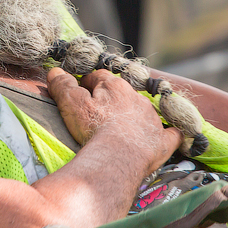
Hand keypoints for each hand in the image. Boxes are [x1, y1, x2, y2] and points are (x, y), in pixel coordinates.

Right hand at [46, 67, 181, 160]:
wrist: (118, 157)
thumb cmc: (93, 128)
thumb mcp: (70, 103)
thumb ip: (62, 85)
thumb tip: (55, 71)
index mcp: (114, 86)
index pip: (98, 77)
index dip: (87, 84)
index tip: (79, 93)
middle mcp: (136, 98)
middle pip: (122, 92)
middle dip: (112, 99)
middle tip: (99, 113)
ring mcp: (152, 119)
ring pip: (145, 110)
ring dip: (136, 115)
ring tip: (124, 128)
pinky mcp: (163, 140)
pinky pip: (172, 134)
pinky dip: (171, 134)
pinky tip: (171, 136)